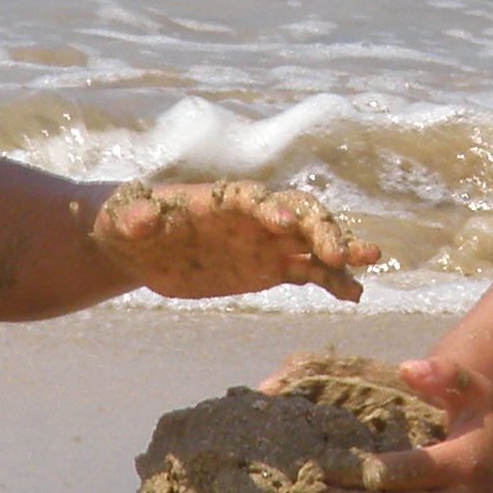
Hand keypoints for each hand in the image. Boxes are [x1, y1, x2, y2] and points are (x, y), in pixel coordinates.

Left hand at [89, 178, 383, 303]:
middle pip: (297, 215)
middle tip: (339, 253)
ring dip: (340, 250)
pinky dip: (331, 279)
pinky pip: (308, 271)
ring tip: (367, 261)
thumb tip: (138, 217)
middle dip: (320, 229)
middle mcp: (253, 217)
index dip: (270, 208)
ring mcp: (266, 241)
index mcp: (222, 199)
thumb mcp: (125, 219)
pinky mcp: (270, 267)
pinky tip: (352, 293)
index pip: (253, 198)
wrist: (138, 244)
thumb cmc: (129, 222)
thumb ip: (136, 216)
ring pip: (311, 242)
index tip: (283, 224)